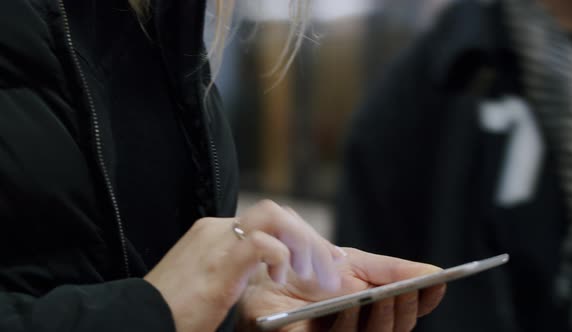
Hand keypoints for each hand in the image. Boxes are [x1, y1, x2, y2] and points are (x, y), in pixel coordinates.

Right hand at [144, 200, 344, 331]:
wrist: (136, 318)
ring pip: (277, 218)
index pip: (270, 219)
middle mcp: (219, 228)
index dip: (301, 235)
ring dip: (305, 244)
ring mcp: (219, 240)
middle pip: (279, 213)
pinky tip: (282, 278)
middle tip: (331, 265)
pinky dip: (282, 258)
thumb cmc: (173, 309)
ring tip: (314, 272)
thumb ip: (235, 270)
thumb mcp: (210, 282)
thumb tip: (267, 273)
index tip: (321, 258)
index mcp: (216, 233)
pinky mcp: (221, 260)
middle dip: (311, 238)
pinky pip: (264, 244)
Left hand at [239, 248, 445, 331]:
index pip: (408, 312)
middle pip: (395, 329)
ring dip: (380, 318)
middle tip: (407, 288)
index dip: (424, 301)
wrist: (267, 271)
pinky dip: (347, 325)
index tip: (436, 282)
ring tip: (381, 295)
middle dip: (404, 309)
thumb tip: (435, 273)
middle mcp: (361, 328)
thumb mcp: (354, 264)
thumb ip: (392, 270)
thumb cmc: (310, 270)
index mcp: (374, 310)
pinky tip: (349, 306)